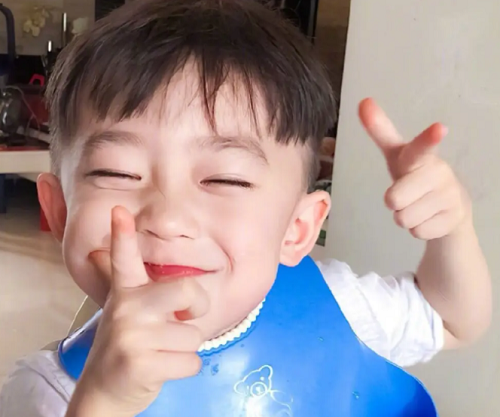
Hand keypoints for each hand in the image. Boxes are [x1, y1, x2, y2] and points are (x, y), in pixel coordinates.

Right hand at [71, 206, 208, 416]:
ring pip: (193, 336)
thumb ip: (131, 285)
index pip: (123, 258)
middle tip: (185, 319)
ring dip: (185, 349)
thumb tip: (103, 249)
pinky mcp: (140, 366)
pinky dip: (185, 369)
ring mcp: (131, 337)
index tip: (119, 210)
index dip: (122, 234)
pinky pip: (192, 362)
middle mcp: (126, 308)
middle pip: (188, 290)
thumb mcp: (127, 310)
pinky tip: (161, 369)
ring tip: (161, 352)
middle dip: (197, 307)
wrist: (105, 391)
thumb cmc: (129, 345)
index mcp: (126, 292)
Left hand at [358, 98, 470, 239]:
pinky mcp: (454, 218)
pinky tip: (428, 217)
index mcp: (422, 156)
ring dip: (404, 216)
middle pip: (394, 199)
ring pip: (404, 218)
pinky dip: (417, 229)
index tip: (439, 128)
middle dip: (394, 201)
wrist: (449, 207)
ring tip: (418, 206)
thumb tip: (363, 101)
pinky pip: (417, 231)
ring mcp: (450, 196)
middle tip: (406, 195)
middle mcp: (439, 172)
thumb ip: (380, 130)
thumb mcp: (398, 155)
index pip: (421, 147)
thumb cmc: (415, 175)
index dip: (428, 138)